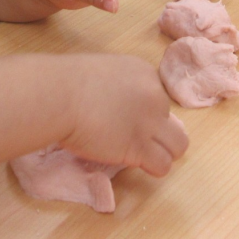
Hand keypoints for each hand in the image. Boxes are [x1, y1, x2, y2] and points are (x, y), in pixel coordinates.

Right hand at [60, 54, 187, 175]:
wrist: (60, 96)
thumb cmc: (67, 81)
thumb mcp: (102, 71)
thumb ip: (118, 85)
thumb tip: (115, 103)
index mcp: (144, 73)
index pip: (158, 98)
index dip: (142, 112)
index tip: (122, 117)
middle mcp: (154, 95)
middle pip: (168, 120)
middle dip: (151, 130)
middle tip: (127, 136)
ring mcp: (150, 122)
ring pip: (179, 145)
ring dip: (162, 151)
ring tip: (140, 154)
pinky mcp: (140, 147)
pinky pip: (163, 164)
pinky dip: (152, 167)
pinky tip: (136, 163)